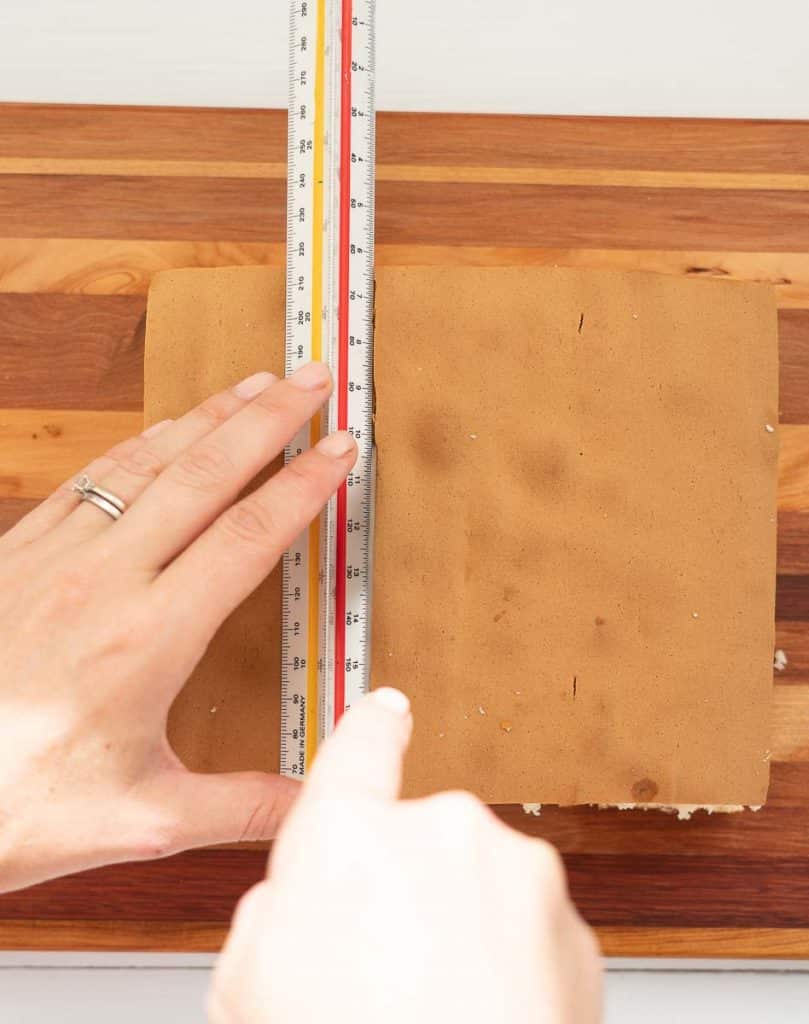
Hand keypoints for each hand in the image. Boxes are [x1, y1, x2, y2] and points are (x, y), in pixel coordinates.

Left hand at [0, 363, 356, 891]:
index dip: (303, 486)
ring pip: (148, 462)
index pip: (249, 537)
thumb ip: (241, 805)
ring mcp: (56, 559)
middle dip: (268, 419)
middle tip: (311, 379)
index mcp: (150, 637)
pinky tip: (165, 429)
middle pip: (205, 475)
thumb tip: (314, 800)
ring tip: (255, 383)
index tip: (340, 450)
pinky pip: (93, 479)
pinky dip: (141, 443)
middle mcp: (105, 581)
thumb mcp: (142, 820)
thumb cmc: (17, 805)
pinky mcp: (17, 555)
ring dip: (209, 416)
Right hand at [209, 688, 602, 1023]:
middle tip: (378, 974)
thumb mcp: (247, 985)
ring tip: (430, 1007)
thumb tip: (298, 906)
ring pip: (477, 887)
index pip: (358, 752)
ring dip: (459, 932)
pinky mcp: (570, 923)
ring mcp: (518, 872)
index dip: (370, 731)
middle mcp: (443, 830)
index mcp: (352, 835)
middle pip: (416, 842)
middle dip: (402, 891)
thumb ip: (273, 916)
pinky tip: (480, 1016)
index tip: (386, 712)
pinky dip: (508, 964)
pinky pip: (525, 929)